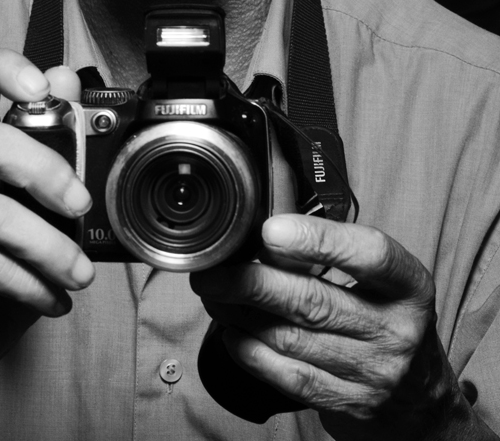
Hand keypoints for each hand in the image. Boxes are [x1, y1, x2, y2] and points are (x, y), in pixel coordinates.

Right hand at [0, 51, 93, 399]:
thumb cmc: (10, 253)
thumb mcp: (41, 200)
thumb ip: (56, 144)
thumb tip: (69, 83)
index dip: (1, 70)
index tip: (41, 87)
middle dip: (43, 168)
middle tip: (81, 203)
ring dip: (50, 245)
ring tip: (81, 272)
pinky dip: (34, 285)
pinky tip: (56, 297)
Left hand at [191, 215, 484, 439]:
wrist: (419, 396)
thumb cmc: (388, 317)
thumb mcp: (383, 279)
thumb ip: (335, 251)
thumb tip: (267, 229)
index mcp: (409, 286)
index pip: (369, 255)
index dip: (318, 240)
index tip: (270, 230)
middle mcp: (396, 330)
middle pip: (314, 302)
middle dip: (253, 282)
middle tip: (213, 268)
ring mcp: (373, 373)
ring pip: (291, 338)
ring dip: (242, 313)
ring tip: (215, 293)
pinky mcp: (347, 404)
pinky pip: (287, 375)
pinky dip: (251, 350)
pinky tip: (232, 330)